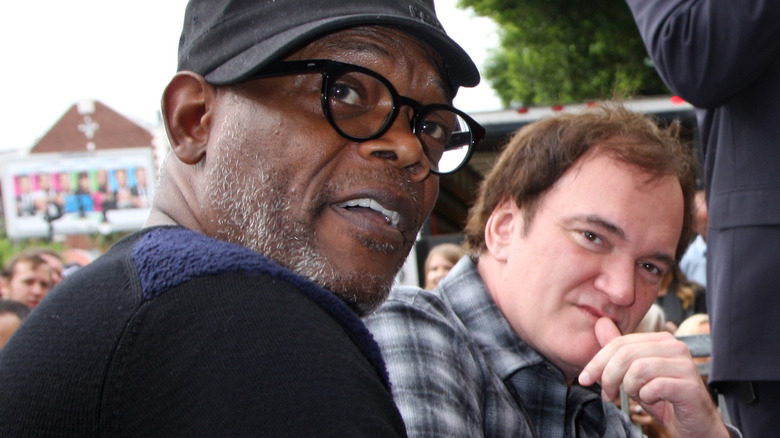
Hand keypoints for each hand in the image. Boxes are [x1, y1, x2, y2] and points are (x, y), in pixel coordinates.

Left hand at [578, 317, 728, 437]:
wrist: (694, 424)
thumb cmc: (663, 398)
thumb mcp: (634, 374)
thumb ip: (618, 351)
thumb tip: (601, 323)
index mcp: (660, 340)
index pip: (620, 343)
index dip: (597, 361)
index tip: (585, 378)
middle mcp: (675, 347)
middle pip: (626, 354)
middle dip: (608, 376)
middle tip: (607, 394)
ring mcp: (684, 365)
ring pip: (638, 369)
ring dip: (629, 388)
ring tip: (636, 396)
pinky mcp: (690, 385)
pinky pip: (654, 386)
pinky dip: (646, 396)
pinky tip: (652, 400)